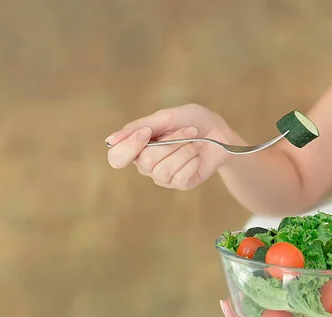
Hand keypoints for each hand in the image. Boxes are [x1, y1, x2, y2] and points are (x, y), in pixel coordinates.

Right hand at [106, 104, 235, 189]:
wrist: (220, 132)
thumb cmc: (192, 120)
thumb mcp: (166, 117)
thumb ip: (138, 127)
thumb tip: (110, 140)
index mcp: (137, 146)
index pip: (117, 157)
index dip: (129, 147)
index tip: (147, 133)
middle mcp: (146, 164)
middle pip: (146, 161)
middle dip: (172, 142)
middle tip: (188, 131)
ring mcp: (163, 177)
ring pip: (163, 170)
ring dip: (184, 151)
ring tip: (193, 142)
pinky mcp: (181, 184)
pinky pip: (180, 177)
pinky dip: (192, 161)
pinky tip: (197, 156)